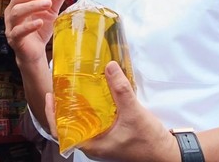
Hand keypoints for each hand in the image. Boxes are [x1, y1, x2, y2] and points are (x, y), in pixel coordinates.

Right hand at [4, 0, 70, 64]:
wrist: (35, 52)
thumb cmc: (40, 29)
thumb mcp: (51, 12)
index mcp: (20, 2)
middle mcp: (12, 11)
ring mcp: (11, 25)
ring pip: (16, 11)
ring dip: (33, 5)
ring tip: (48, 4)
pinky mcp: (14, 39)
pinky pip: (18, 31)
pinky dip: (29, 26)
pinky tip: (40, 22)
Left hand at [45, 62, 179, 161]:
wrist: (168, 154)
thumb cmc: (149, 141)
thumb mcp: (134, 112)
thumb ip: (121, 90)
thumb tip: (109, 66)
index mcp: (93, 145)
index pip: (62, 133)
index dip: (52, 115)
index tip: (50, 97)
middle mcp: (94, 146)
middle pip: (69, 127)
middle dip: (63, 108)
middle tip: (61, 88)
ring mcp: (102, 142)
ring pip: (82, 125)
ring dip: (76, 109)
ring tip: (73, 90)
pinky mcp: (111, 138)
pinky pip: (94, 124)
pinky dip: (90, 111)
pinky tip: (92, 97)